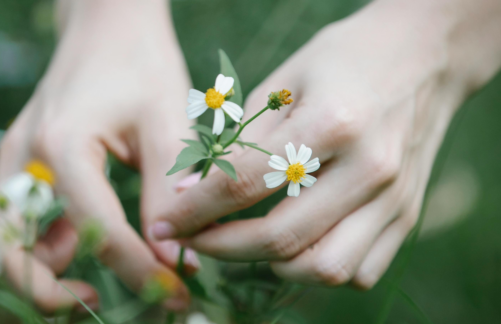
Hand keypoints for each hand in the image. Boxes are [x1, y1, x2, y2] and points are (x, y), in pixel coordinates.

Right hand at [0, 0, 196, 311]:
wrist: (109, 24)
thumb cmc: (142, 64)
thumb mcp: (167, 124)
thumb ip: (170, 193)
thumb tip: (177, 260)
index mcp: (61, 146)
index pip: (99, 231)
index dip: (140, 272)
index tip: (176, 294)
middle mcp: (25, 158)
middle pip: (11, 252)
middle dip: (52, 293)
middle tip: (104, 303)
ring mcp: (18, 162)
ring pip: (7, 242)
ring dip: (43, 274)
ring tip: (96, 285)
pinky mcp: (26, 165)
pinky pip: (22, 221)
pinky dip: (48, 246)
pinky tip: (90, 244)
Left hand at [149, 0, 500, 287]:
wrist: (425, 56)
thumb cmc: (344, 60)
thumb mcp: (283, 83)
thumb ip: (238, 143)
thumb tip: (187, 191)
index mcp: (332, 122)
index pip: (244, 184)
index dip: (194, 211)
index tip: (165, 224)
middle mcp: (368, 168)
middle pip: (281, 238)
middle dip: (222, 248)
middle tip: (196, 239)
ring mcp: (394, 198)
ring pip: (324, 269)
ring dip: (272, 266)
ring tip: (247, 243)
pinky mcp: (408, 215)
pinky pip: (359, 272)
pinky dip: (318, 269)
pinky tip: (298, 244)